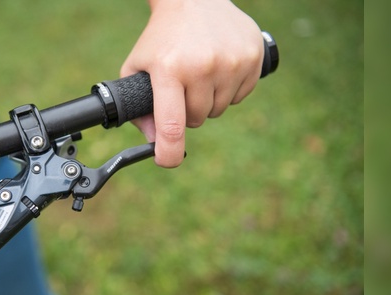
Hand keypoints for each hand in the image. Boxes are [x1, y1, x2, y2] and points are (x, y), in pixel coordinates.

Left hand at [121, 0, 263, 167]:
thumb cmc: (162, 37)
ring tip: (199, 75)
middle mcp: (202, 65)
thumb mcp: (137, 66)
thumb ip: (138, 107)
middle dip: (187, 112)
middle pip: (197, 119)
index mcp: (169, 69)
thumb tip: (155, 141)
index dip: (169, 151)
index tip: (167, 161)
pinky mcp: (253, 56)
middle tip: (181, 89)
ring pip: (220, 109)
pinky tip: (218, 69)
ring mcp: (231, 61)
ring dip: (208, 101)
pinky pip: (241, 96)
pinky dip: (229, 90)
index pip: (172, 123)